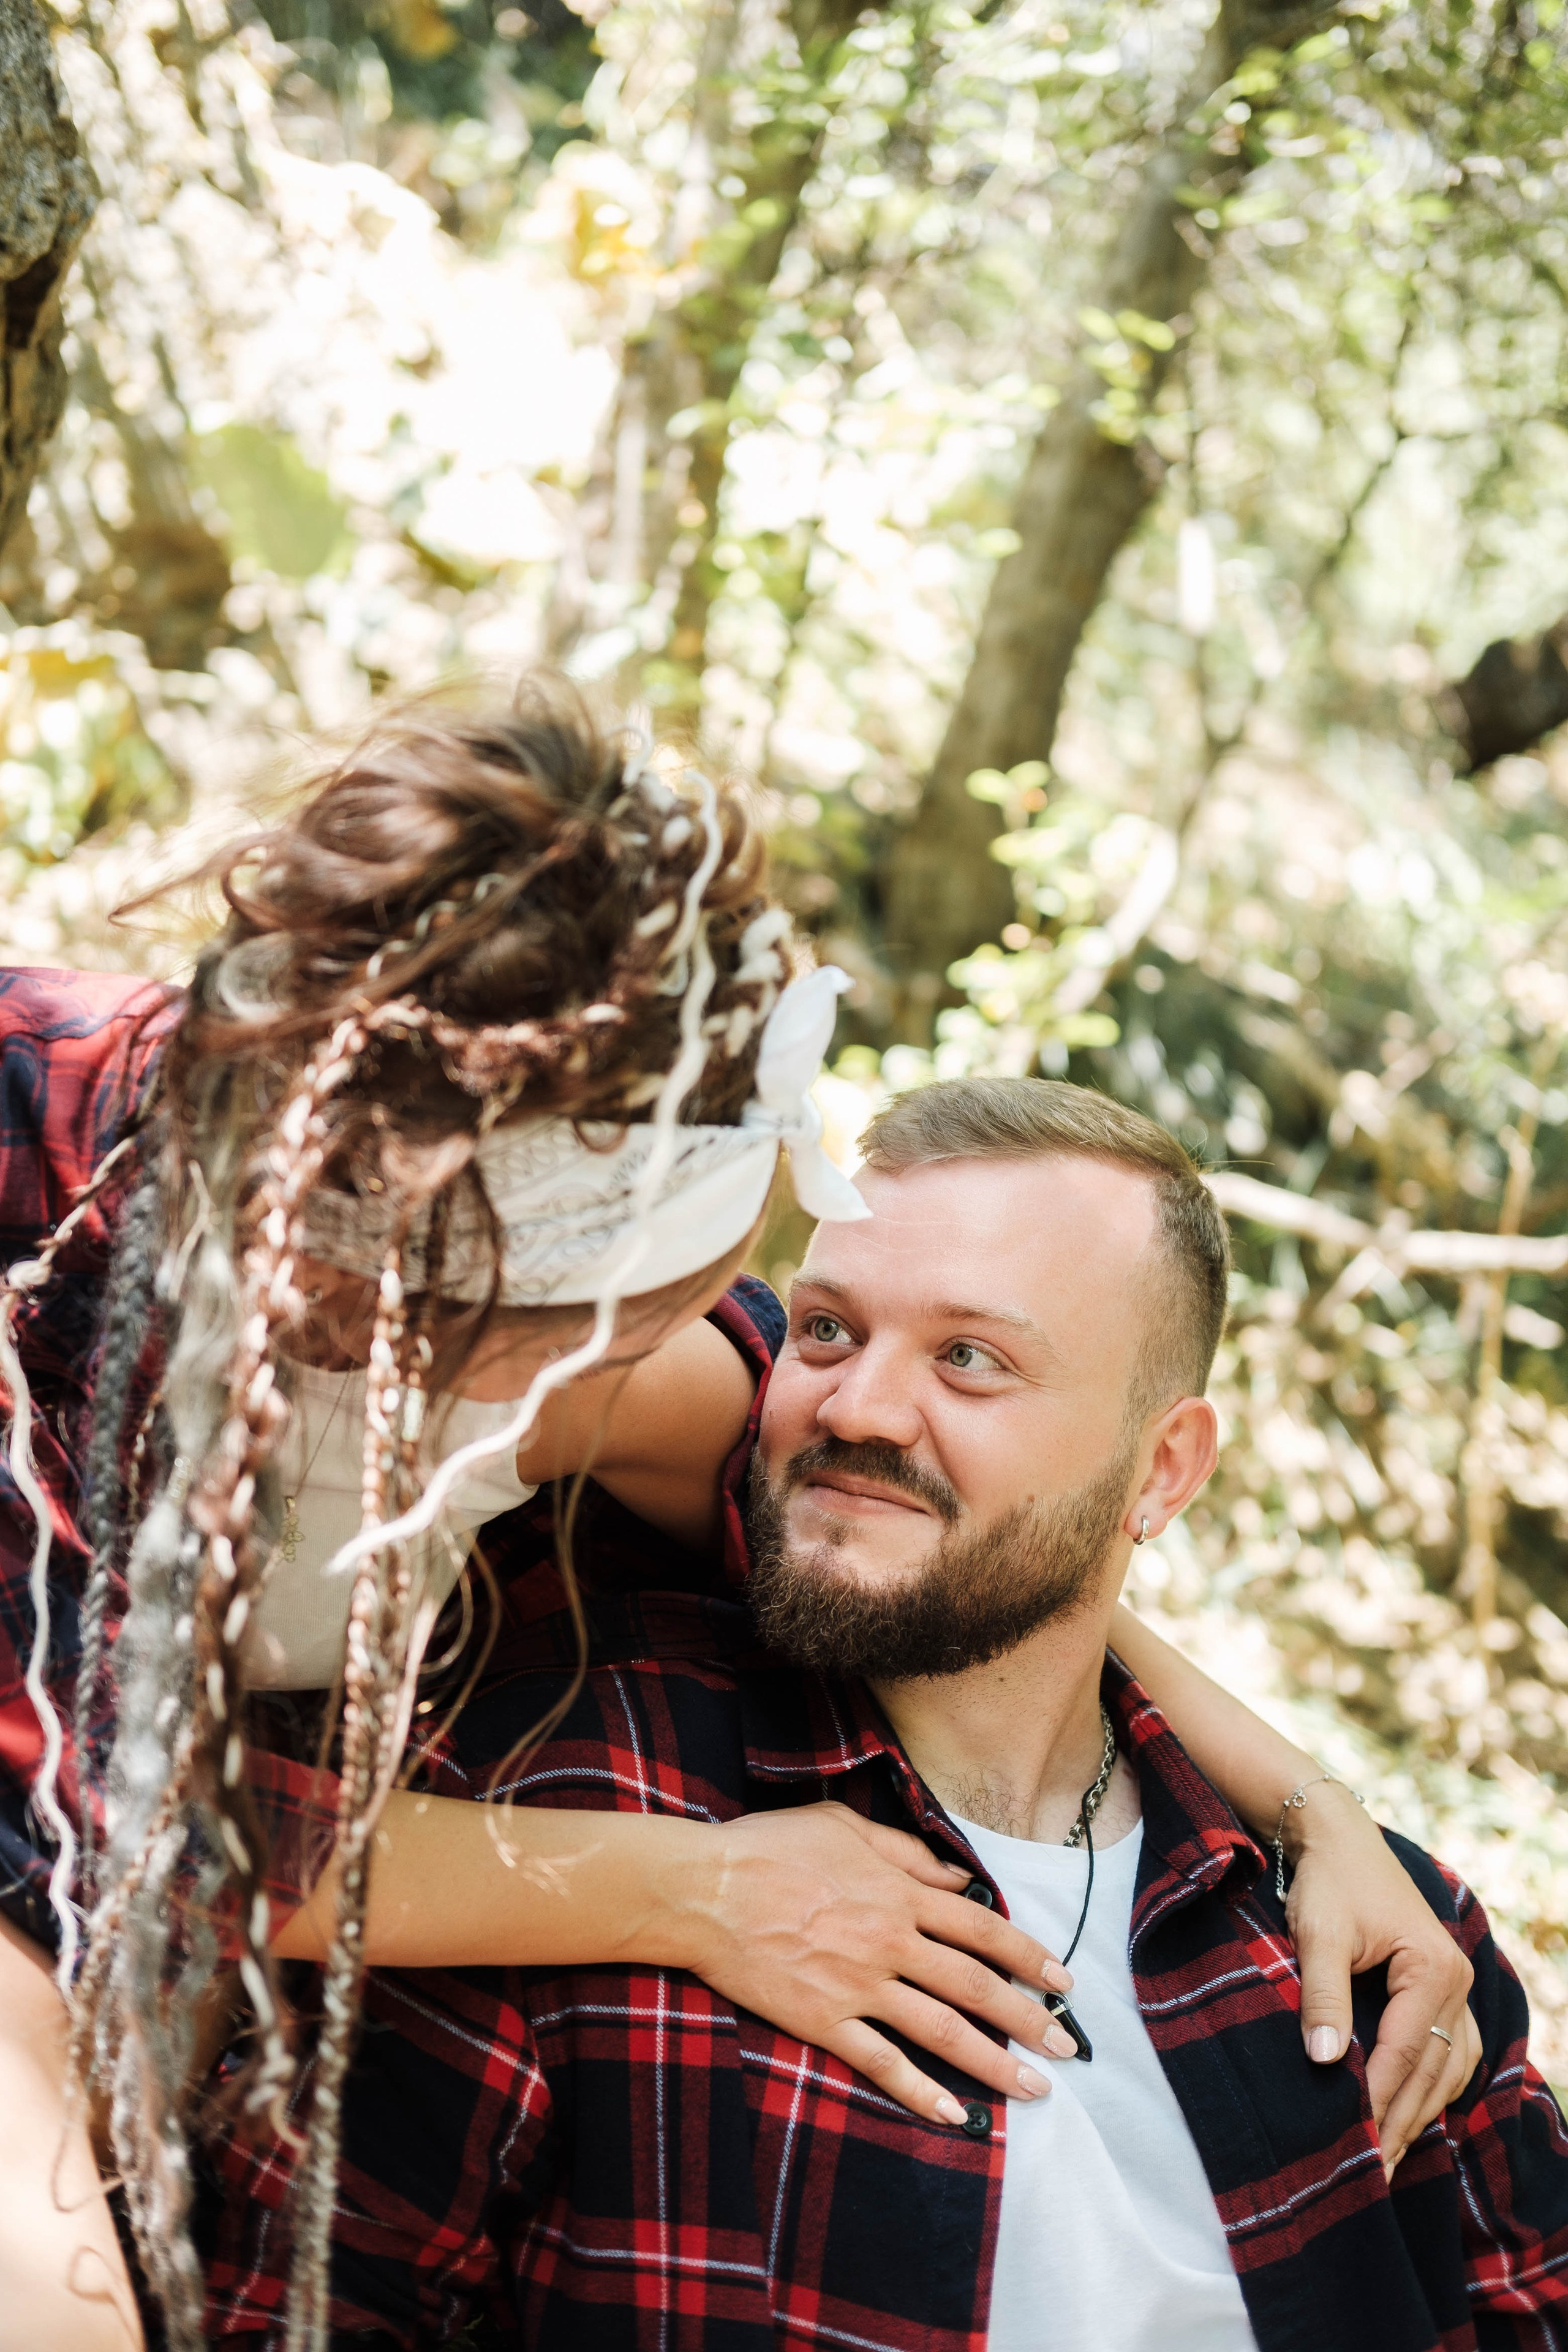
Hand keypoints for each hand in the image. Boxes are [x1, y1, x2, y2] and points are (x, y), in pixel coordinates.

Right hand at [671, 1802, 1078, 2124]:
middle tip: (1067, 2047)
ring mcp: (858, 1985)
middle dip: (1028, 2019)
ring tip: (1034, 2089)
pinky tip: (954, 2116)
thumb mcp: (844, 1825)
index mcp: (898, 1892)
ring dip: (994, 2063)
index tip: (1062, 1981)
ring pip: (942, 2031)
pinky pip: (882, 2063)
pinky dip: (920, 2092)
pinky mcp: (823, 2021)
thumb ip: (906, 1851)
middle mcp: (890, 1942)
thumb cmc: (770, 1847)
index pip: (981, 1928)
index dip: (1027, 1956)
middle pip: (974, 1986)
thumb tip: (956, 1875)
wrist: (704, 1889)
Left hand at [1284, 1783, 1479, 2173]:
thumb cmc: (1328, 1881)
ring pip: (1447, 2067)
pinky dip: (1429, 2086)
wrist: (1338, 1836)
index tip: (1354, 2143)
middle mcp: (1457, 1981)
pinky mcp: (1440, 1988)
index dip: (1377, 2099)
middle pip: (1432, 2069)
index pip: (1405, 2050)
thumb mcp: (1319, 1932)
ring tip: (1388, 2156)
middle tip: (1374, 2171)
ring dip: (1419, 2111)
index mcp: (1434, 1967)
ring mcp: (1455, 1987)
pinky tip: (1406, 2112)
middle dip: (1402, 2121)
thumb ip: (1322, 1994)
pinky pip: (1447, 2051)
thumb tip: (1323, 2061)